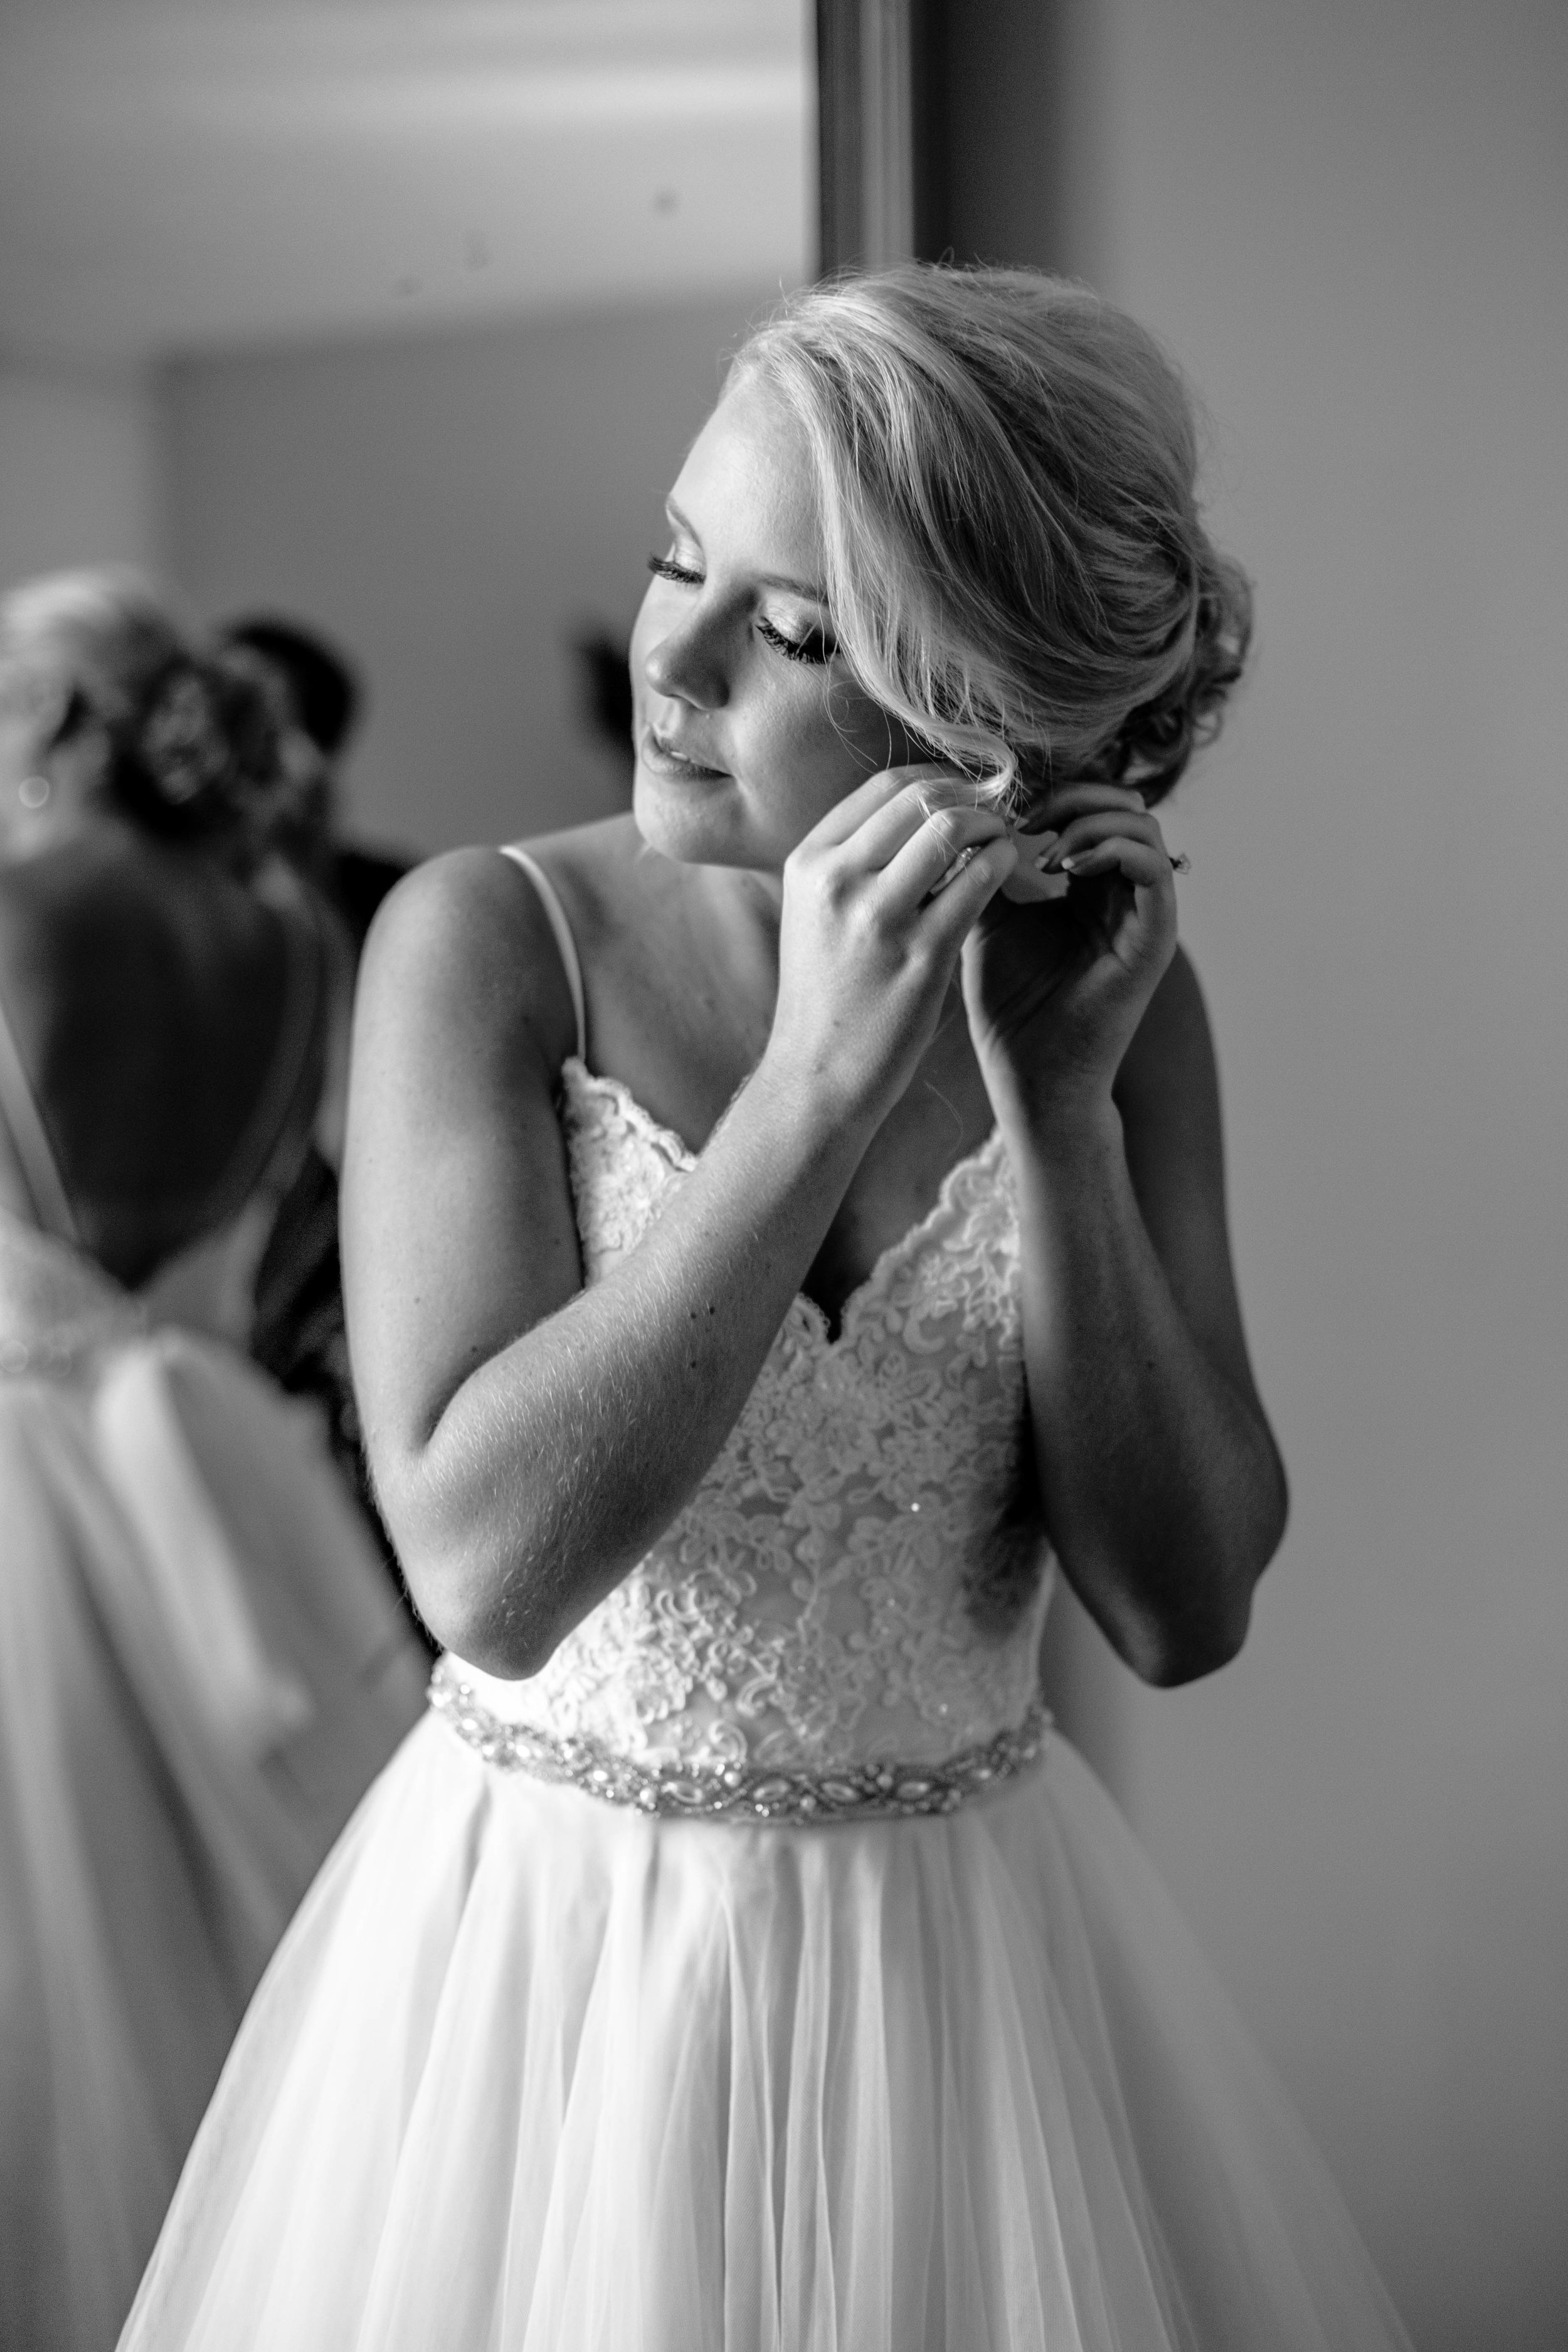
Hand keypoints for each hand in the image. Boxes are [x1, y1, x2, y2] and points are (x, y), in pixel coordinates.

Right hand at [764, 766, 1016, 1132]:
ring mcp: (878, 918)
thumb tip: (921, 810)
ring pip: (951, 828)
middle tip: (996, 816)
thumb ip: (855, 861)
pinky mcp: (920, 956)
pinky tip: (1010, 869)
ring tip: (1004, 841)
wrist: (818, 1075)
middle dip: (971, 798)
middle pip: (921, 797)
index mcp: (810, 862)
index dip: (940, 780)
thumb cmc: (828, 993)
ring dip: (992, 826)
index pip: (886, 786)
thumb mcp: (816, 912)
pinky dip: (1003, 863)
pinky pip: (977, 881)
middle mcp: (837, 880)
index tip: (966, 796)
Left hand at [961, 783, 1180, 1119]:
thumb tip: (964, 810)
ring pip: (1140, 822)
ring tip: (1043, 848)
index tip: (1001, 809)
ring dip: (1088, 818)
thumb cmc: (1006, 1004)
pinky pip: (1153, 865)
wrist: (1028, 1075)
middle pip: (1118, 800)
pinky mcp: (1155, 936)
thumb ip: (984, 866)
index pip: (1085, 803)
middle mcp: (1122, 890)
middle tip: (1023, 818)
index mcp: (1087, 881)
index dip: (1047, 792)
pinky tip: (1063, 867)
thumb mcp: (984, 919)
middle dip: (1069, 794)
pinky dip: (1110, 848)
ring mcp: (1143, 911)